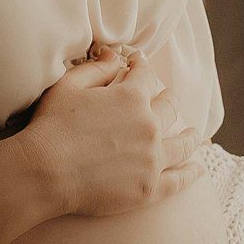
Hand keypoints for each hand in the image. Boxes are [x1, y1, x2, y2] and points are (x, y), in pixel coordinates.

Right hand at [20, 43, 204, 220]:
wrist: (45, 172)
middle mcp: (149, 125)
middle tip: (168, 99)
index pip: (146, 76)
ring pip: (182, 144)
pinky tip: (198, 169)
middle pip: (169, 108)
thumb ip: (96, 69)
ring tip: (194, 134)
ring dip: (190, 136)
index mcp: (131, 97)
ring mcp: (152, 158)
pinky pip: (178, 180)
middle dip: (168, 99)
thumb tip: (114, 55)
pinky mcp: (149, 188)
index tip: (139, 64)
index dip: (142, 67)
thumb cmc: (52, 127)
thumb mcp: (68, 87)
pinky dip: (191, 173)